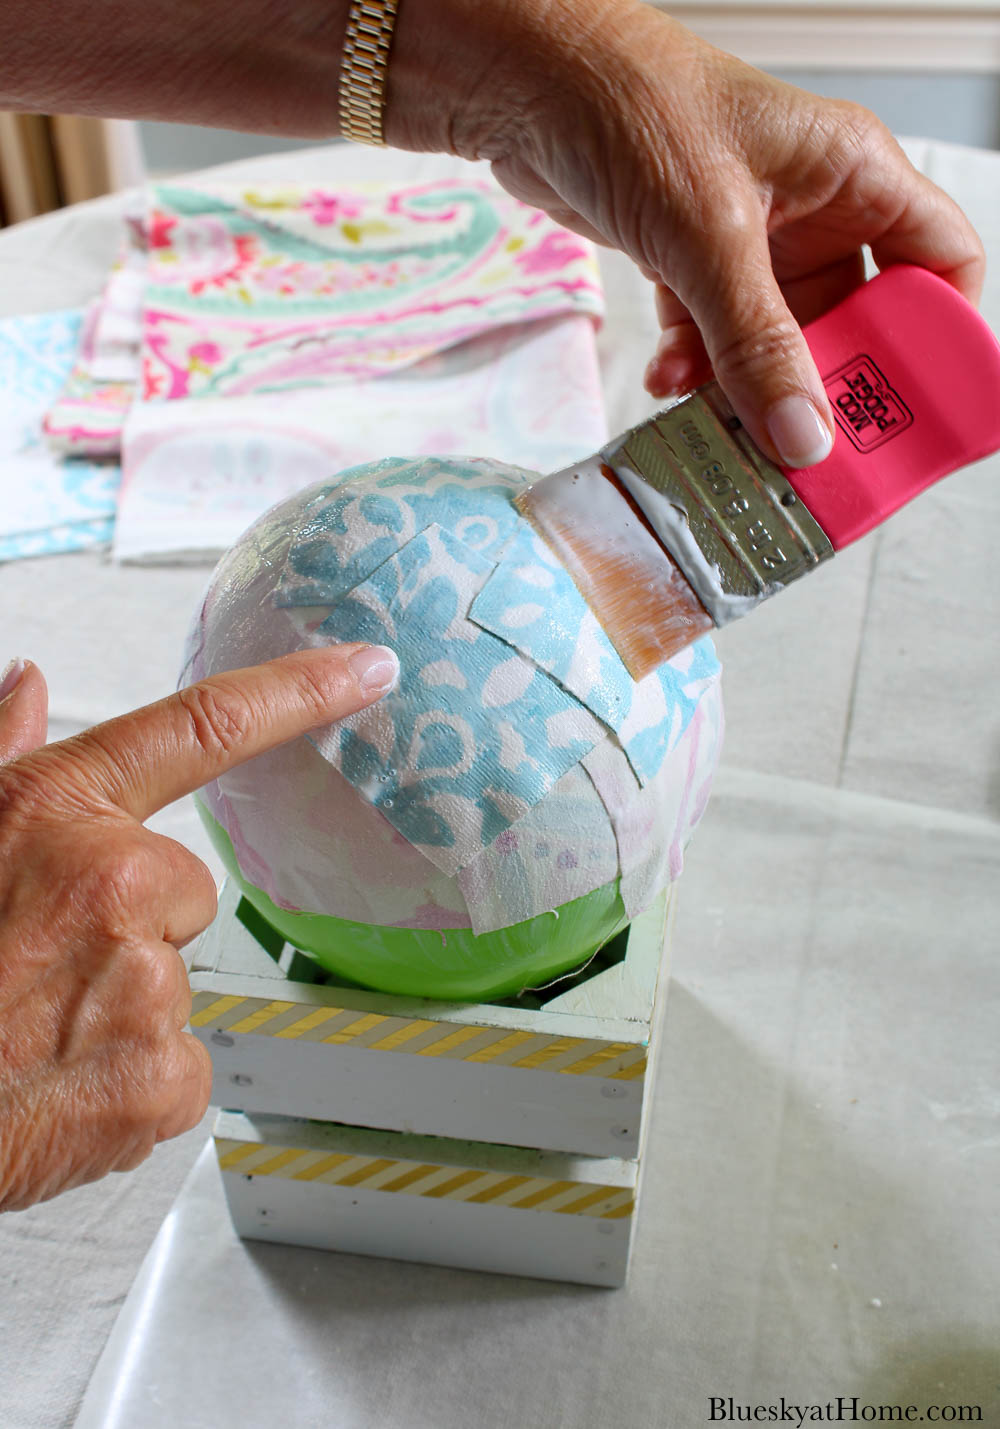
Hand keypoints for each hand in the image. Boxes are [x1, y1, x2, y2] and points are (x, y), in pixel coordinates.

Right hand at [0, 645, 398, 1210]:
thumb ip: (1, 751)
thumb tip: (27, 683)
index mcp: (58, 811)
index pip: (204, 725)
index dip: (300, 691)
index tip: (368, 669)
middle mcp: (115, 880)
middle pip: (183, 890)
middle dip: (128, 928)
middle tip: (38, 967)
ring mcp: (144, 978)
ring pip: (172, 984)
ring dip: (117, 1011)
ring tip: (32, 1030)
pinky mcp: (162, 1072)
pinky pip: (178, 1066)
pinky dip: (129, 1084)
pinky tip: (59, 1083)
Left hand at [398, 0, 984, 467]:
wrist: (529, 84)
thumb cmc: (633, 106)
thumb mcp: (708, 237)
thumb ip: (757, 344)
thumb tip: (802, 435)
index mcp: (854, 175)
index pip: (941, 263)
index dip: (937, 339)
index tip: (909, 410)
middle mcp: (815, 208)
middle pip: (859, 321)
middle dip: (829, 385)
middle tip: (807, 444)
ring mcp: (755, 238)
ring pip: (780, 340)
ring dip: (750, 388)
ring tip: (723, 426)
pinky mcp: (696, 259)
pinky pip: (717, 336)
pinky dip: (697, 367)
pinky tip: (669, 382)